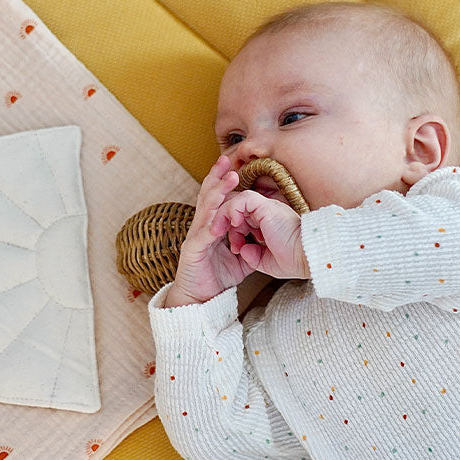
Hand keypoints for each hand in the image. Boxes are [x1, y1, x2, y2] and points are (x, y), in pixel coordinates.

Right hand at [163, 155, 257, 306]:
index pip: (217, 198)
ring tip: (229, 179)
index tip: (235, 167)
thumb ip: (251, 245)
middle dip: (217, 177)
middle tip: (227, 159)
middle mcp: (201, 227)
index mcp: (211, 226)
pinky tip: (219, 217)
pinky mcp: (192, 251)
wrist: (199, 299)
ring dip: (217, 193)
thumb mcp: (241, 259)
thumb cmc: (216, 278)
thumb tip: (266, 237)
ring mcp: (195, 237)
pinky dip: (211, 225)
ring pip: (205, 209)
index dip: (224, 182)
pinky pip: (203, 235)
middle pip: (208, 196)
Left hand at [212, 185, 309, 281]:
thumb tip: (243, 250)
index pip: (244, 219)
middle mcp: (268, 212)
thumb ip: (254, 256)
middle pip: (238, 208)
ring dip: (223, 215)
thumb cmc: (294, 261)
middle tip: (215, 235)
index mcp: (270, 223)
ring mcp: (267, 207)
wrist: (308, 258)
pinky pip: (242, 199)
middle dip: (223, 221)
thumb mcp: (269, 261)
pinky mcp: (266, 206)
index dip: (234, 231)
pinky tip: (231, 225)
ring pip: (237, 201)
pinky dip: (231, 210)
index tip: (233, 247)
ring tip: (217, 230)